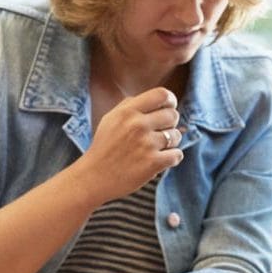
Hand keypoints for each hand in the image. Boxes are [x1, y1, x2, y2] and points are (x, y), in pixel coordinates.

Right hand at [79, 87, 183, 204]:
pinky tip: (161, 160)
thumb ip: (131, 106)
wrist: (94, 177)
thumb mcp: (111, 118)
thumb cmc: (104, 147)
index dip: (171, 100)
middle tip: (161, 132)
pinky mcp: (153, 163)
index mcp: (127, 111)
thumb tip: (157, 100)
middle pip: (173, 115)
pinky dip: (173, 157)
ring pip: (176, 135)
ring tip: (157, 148)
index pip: (161, 95)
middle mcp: (137, 125)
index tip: (170, 108)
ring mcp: (146, 144)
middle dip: (171, 123)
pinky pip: (177, 154)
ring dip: (171, 142)